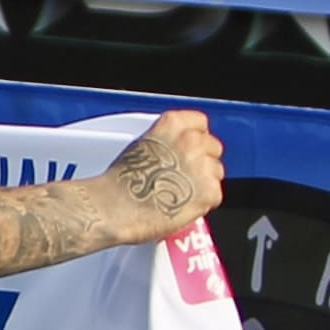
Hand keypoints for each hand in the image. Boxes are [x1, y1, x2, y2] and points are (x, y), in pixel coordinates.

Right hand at [102, 108, 224, 237]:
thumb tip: (176, 151)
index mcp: (172, 124)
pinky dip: (202, 203)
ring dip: (203, 181)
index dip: (194, 137)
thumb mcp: (139, 145)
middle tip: (184, 174)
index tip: (188, 147)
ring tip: (180, 192)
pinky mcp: (209, 192)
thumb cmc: (119, 182)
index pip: (199, 122)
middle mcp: (191, 140)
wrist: (113, 207)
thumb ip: (164, 142)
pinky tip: (182, 205)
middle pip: (213, 147)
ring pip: (216, 172)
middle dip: (202, 159)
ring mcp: (202, 166)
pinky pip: (214, 195)